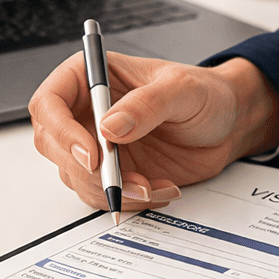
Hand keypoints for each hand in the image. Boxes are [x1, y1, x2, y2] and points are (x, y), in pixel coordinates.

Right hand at [28, 52, 278, 209]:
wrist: (228, 125)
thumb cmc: (205, 94)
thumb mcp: (183, 90)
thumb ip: (147, 105)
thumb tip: (108, 127)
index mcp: (92, 77)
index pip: (50, 103)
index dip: (62, 132)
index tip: (92, 155)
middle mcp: (86, 112)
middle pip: (54, 146)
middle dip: (88, 171)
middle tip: (123, 181)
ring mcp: (97, 145)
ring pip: (77, 178)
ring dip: (112, 190)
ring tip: (153, 186)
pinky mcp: (112, 173)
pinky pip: (103, 195)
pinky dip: (130, 201)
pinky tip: (162, 188)